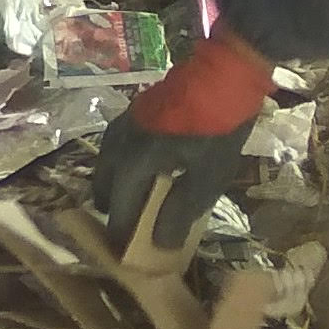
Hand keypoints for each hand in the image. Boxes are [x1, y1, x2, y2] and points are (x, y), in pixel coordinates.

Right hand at [90, 32, 275, 254]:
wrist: (225, 72)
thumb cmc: (217, 129)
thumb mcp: (206, 178)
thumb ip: (180, 212)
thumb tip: (161, 242)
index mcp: (133, 161)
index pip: (117, 207)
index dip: (120, 233)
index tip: (124, 255)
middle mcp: (120, 142)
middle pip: (103, 183)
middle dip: (112, 208)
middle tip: (128, 229)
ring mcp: (126, 123)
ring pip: (108, 162)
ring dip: (116, 185)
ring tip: (136, 203)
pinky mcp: (136, 112)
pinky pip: (118, 147)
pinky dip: (123, 166)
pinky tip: (146, 172)